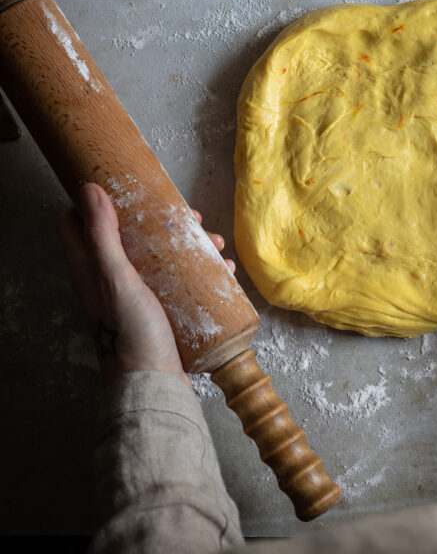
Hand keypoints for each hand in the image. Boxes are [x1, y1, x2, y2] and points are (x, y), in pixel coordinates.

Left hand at [57, 183, 235, 387]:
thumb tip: (89, 189)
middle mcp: (109, 280)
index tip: (123, 186)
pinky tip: (224, 269)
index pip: (76, 224)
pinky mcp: (162, 311)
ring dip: (187, 243)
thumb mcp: (116, 278)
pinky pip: (181, 281)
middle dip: (158, 219)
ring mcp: (137, 296)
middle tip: (188, 215)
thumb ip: (103, 236)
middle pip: (129, 235)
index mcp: (89, 269)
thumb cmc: (131, 334)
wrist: (156, 387)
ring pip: (160, 256)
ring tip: (214, 241)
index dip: (93, 202)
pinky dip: (201, 270)